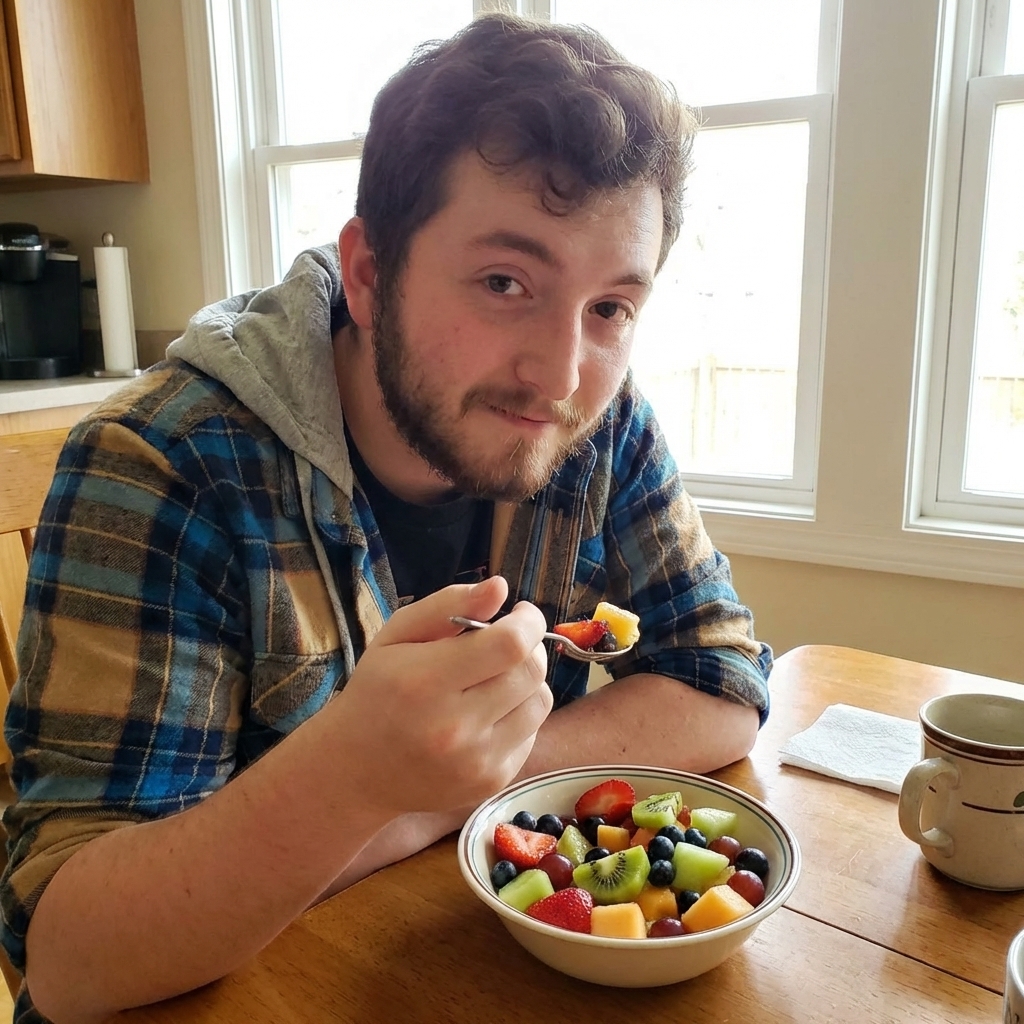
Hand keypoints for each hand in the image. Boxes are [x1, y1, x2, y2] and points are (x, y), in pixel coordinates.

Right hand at [331, 576, 552, 815]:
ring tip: (497, 677)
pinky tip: (489, 712)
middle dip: (530, 647)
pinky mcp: (491, 783)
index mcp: (426, 680)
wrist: (356, 770)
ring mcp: (476, 761)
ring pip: (540, 702)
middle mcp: (454, 726)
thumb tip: (500, 587)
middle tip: (508, 642)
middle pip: (530, 671)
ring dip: (528, 680)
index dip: (528, 621)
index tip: (521, 613)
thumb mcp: (397, 635)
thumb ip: (448, 604)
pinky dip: (520, 714)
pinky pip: (532, 734)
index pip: (510, 644)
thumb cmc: (377, 691)